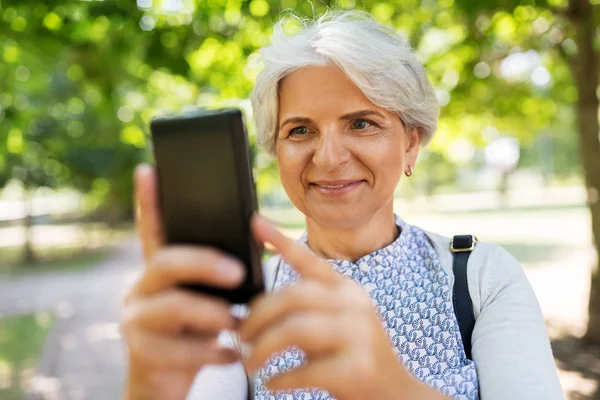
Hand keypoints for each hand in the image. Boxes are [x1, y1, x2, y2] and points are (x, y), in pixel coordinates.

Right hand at [120, 164, 244, 399]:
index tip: (148, 169)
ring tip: (237, 322)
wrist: (167, 383)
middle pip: (165, 262)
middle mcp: (141, 288)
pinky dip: (212, 352)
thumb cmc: (196, 332)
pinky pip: (178, 350)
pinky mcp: (140, 353)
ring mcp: (136, 319)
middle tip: (237, 273)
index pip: (152, 230)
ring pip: (171, 306)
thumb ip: (219, 274)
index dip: (149, 201)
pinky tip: (232, 353)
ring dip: (212, 314)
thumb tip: (258, 242)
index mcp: (160, 271)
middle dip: (204, 263)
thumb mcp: (208, 300)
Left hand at [240, 216, 447, 399]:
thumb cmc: (353, 357)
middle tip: (239, 336)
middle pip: (293, 296)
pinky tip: (272, 383)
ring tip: (250, 363)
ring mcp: (360, 335)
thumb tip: (258, 306)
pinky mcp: (359, 368)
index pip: (309, 260)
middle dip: (257, 316)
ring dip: (263, 348)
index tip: (254, 222)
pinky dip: (281, 378)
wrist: (395, 395)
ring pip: (295, 329)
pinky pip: (306, 369)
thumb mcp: (335, 322)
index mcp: (346, 290)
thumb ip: (307, 308)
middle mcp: (355, 305)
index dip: (280, 240)